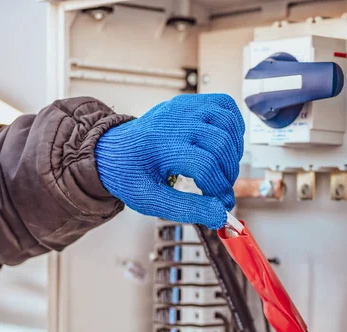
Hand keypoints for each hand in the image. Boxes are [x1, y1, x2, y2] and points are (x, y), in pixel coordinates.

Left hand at [95, 94, 244, 229]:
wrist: (112, 151)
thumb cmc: (129, 174)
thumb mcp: (151, 200)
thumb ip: (187, 209)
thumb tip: (219, 215)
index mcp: (159, 146)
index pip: (204, 164)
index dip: (219, 188)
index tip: (221, 204)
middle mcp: (174, 121)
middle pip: (220, 143)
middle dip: (228, 173)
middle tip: (221, 189)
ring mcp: (183, 107)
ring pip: (227, 122)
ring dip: (234, 150)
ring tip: (223, 170)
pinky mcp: (190, 102)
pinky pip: (225, 105)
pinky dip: (234, 125)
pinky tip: (226, 146)